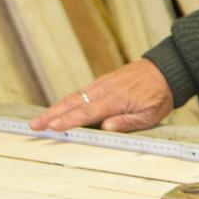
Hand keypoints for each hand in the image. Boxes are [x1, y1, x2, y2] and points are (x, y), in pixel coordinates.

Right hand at [29, 59, 175, 132]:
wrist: (165, 70)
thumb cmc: (159, 95)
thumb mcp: (150, 114)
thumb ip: (127, 122)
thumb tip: (105, 128)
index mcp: (116, 100)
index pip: (88, 113)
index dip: (69, 121)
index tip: (52, 127)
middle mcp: (105, 90)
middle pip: (73, 104)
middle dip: (51, 115)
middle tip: (33, 125)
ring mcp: (101, 84)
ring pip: (74, 97)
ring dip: (54, 109)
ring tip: (38, 120)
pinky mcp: (102, 82)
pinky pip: (80, 92)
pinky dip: (66, 101)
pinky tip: (57, 109)